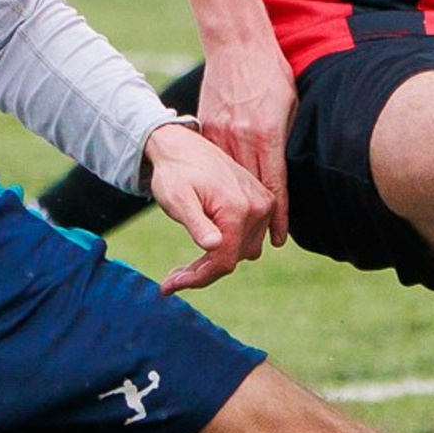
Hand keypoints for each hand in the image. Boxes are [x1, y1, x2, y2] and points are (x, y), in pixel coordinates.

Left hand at [141, 120, 274, 293]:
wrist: (183, 146)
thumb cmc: (175, 173)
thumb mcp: (178, 200)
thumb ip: (197, 223)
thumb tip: (214, 246)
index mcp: (238, 209)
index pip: (223, 261)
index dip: (197, 279)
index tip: (169, 286)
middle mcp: (258, 208)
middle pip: (233, 258)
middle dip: (203, 271)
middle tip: (173, 276)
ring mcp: (263, 204)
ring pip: (242, 251)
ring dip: (217, 259)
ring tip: (187, 262)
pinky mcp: (262, 202)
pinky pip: (249, 237)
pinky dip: (229, 245)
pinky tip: (206, 244)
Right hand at [197, 39, 297, 246]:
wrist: (237, 45)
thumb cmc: (271, 73)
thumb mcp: (290, 105)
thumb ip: (287, 137)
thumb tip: (291, 167)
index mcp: (267, 134)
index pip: (275, 185)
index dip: (279, 216)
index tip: (279, 239)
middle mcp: (243, 137)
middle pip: (252, 188)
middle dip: (256, 220)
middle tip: (259, 245)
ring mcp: (222, 131)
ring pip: (231, 178)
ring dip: (236, 204)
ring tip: (241, 229)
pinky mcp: (207, 125)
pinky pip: (216, 159)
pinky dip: (222, 179)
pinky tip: (224, 195)